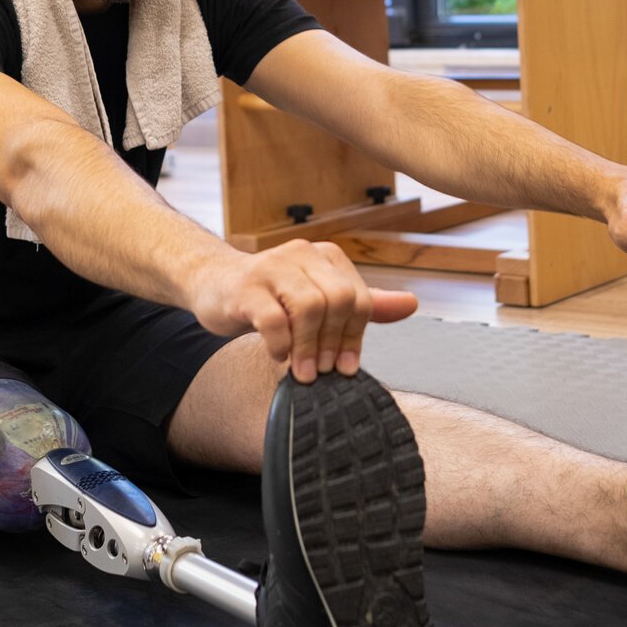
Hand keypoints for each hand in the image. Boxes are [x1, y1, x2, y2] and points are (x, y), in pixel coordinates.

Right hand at [188, 240, 417, 380]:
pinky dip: (280, 345)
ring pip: (309, 307)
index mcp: (325, 257)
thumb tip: (411, 304)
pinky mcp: (245, 287)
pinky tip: (277, 356)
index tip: (345, 367)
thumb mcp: (320, 297)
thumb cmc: (272, 295)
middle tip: (323, 372)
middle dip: (334, 342)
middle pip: (339, 300)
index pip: (358, 298)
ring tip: (302, 371)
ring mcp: (272, 267)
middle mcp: (302, 254)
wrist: (214, 283)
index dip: (355, 337)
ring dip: (308, 348)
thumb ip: (363, 304)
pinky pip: (272, 319)